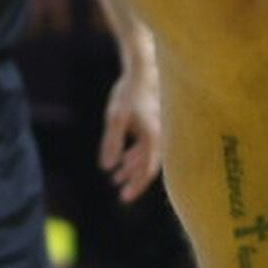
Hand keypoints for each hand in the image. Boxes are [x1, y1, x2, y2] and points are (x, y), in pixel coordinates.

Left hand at [98, 53, 167, 206]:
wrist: (141, 69)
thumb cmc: (129, 92)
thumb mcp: (116, 118)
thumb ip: (112, 142)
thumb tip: (107, 167)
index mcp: (154, 137)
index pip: (148, 170)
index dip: (137, 186)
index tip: (124, 198)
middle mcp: (161, 137)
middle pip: (148, 166)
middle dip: (133, 180)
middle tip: (120, 192)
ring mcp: (158, 131)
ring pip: (146, 156)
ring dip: (131, 167)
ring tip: (115, 178)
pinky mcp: (153, 124)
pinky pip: (146, 146)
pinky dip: (134, 155)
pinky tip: (121, 161)